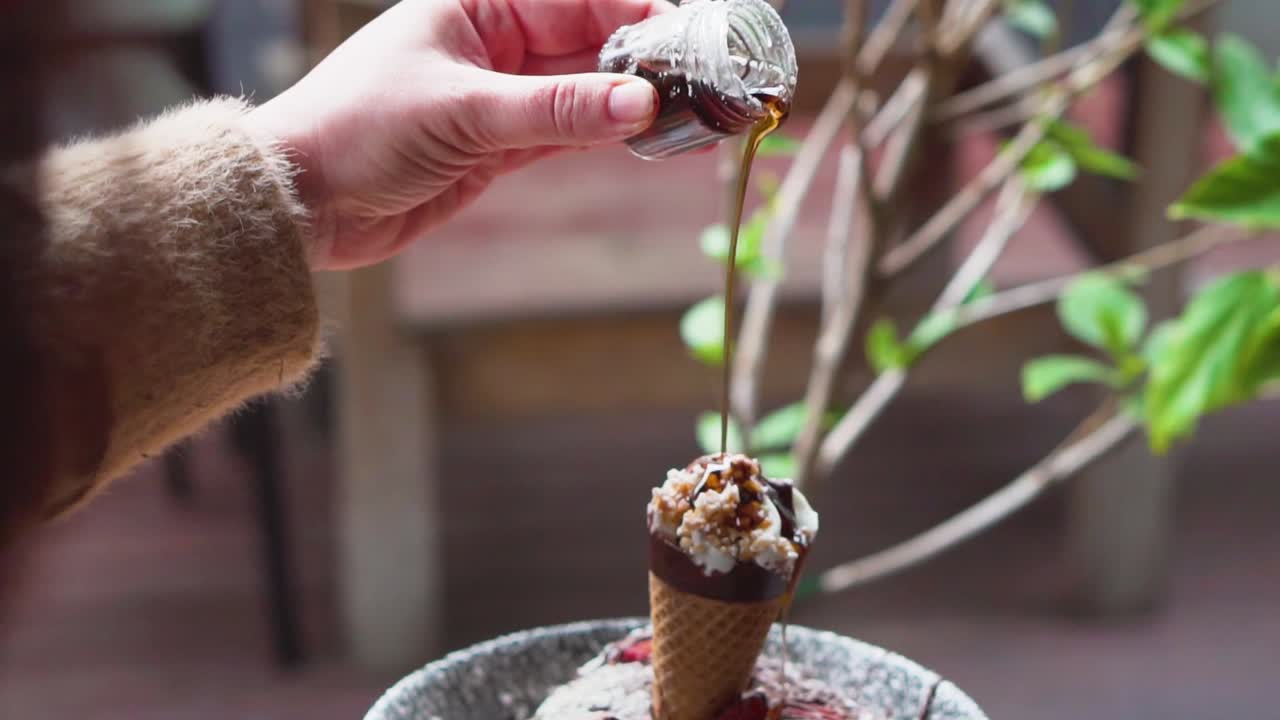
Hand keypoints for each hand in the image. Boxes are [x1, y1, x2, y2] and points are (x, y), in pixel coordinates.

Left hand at [251, 0, 668, 269]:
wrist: (302, 200)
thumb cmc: (356, 129)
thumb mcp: (463, 112)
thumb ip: (556, 110)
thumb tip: (639, 102)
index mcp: (479, 3)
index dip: (639, 12)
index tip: (690, 41)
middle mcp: (494, 41)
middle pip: (592, 42)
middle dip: (649, 64)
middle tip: (708, 87)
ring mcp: (500, 96)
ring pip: (586, 93)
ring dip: (635, 106)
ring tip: (695, 118)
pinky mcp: (499, 146)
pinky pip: (568, 133)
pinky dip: (606, 138)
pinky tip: (650, 140)